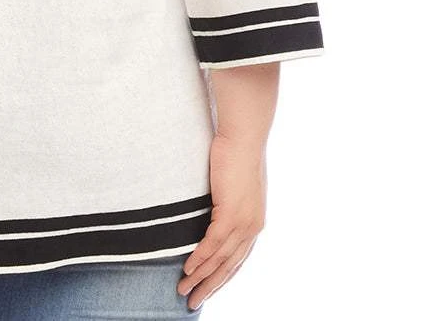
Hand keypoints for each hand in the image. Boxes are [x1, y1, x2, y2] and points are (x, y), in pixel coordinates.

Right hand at [178, 132, 265, 309]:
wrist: (244, 136)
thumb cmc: (236, 153)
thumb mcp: (233, 185)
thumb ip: (225, 202)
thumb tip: (212, 208)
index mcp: (254, 223)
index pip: (237, 259)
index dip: (221, 277)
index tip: (206, 290)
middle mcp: (252, 228)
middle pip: (229, 266)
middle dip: (210, 287)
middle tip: (192, 302)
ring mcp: (244, 222)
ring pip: (220, 259)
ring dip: (201, 277)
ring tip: (184, 289)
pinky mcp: (231, 213)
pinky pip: (213, 243)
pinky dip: (200, 258)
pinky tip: (188, 269)